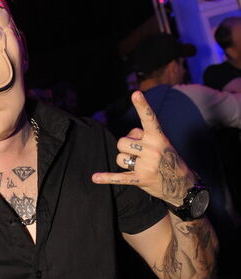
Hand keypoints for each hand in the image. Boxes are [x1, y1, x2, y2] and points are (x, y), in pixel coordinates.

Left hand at [92, 90, 194, 204]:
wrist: (182, 184)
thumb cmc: (168, 158)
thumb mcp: (162, 143)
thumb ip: (143, 136)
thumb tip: (126, 139)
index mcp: (158, 138)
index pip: (149, 119)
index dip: (142, 106)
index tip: (136, 94)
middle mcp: (153, 150)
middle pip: (122, 141)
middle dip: (126, 147)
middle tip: (139, 153)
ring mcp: (147, 165)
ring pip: (120, 157)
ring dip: (125, 161)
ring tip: (140, 165)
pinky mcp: (140, 179)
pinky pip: (119, 177)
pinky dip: (106, 178)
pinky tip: (95, 178)